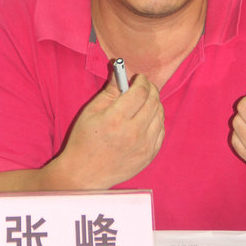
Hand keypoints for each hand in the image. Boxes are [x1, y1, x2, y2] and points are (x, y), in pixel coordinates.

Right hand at [53, 73, 164, 188]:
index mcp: (116, 119)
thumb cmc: (84, 140)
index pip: (140, 92)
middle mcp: (133, 133)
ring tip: (144, 102)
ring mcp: (144, 146)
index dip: (141, 81)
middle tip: (144, 86)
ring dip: (154, 103)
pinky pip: (161, 131)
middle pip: (153, 101)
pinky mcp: (149, 156)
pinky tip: (147, 118)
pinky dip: (157, 120)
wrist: (84, 174)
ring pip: (160, 115)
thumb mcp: (91, 112)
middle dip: (150, 89)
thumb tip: (120, 72)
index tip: (139, 77)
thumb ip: (109, 91)